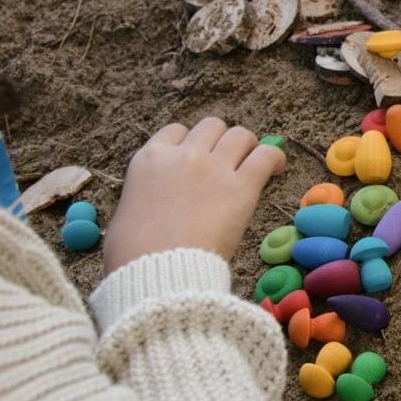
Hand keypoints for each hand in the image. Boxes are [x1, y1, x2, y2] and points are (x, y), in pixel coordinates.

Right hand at [102, 118, 284, 272]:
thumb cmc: (134, 257)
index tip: (198, 158)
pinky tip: (275, 170)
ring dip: (248, 146)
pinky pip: (266, 155)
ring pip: (240, 134)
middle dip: (220, 141)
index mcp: (150, 159)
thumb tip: (152, 204)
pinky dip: (274, 158)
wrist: (159, 274)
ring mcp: (213, 167)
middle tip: (227, 162)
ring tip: (252, 164)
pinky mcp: (241, 186)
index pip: (175, 131)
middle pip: (211, 126)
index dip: (189, 142)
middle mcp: (183, 155)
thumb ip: (142, 197)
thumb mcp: (126, 215)